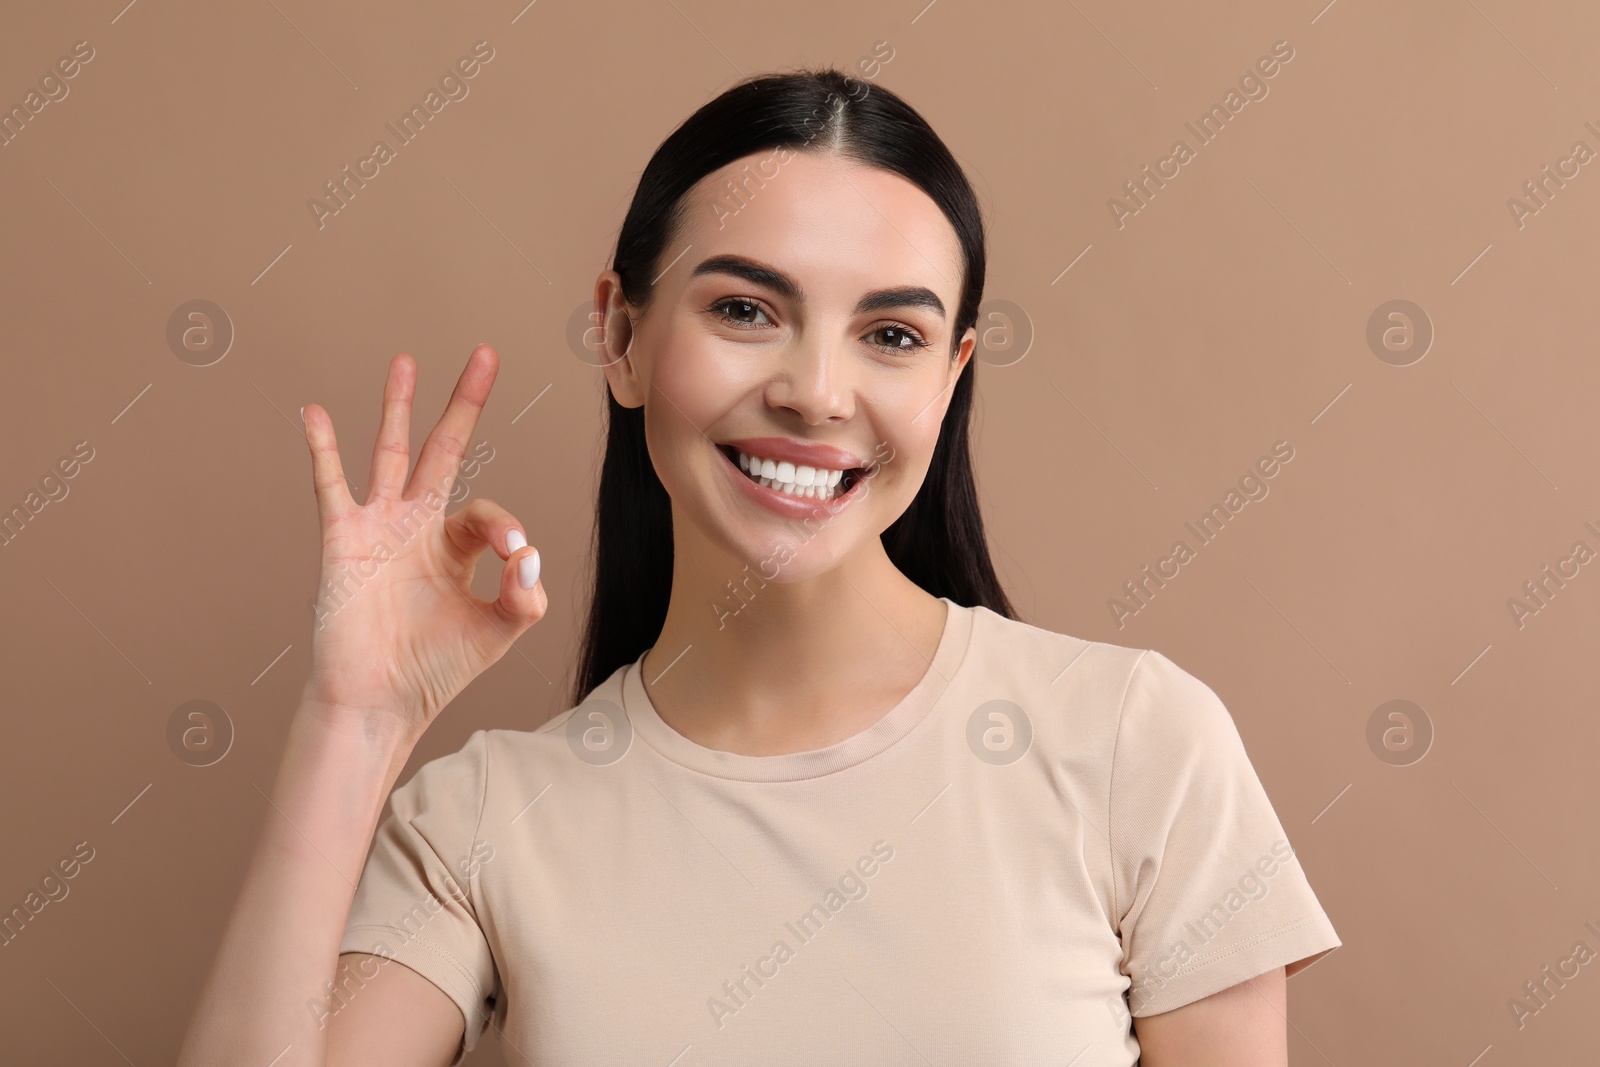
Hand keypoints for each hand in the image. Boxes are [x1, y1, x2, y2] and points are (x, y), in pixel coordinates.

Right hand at [298, 344, 545, 741]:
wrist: (378, 702)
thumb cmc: (434, 671)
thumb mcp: (496, 633)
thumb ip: (523, 597)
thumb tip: (530, 554)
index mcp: (456, 548)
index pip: (487, 512)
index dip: (506, 527)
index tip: (515, 556)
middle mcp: (418, 528)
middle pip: (445, 451)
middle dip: (464, 404)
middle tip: (484, 355)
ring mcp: (379, 529)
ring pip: (390, 453)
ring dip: (397, 407)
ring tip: (405, 361)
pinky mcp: (342, 540)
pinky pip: (331, 485)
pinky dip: (322, 448)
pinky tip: (313, 412)